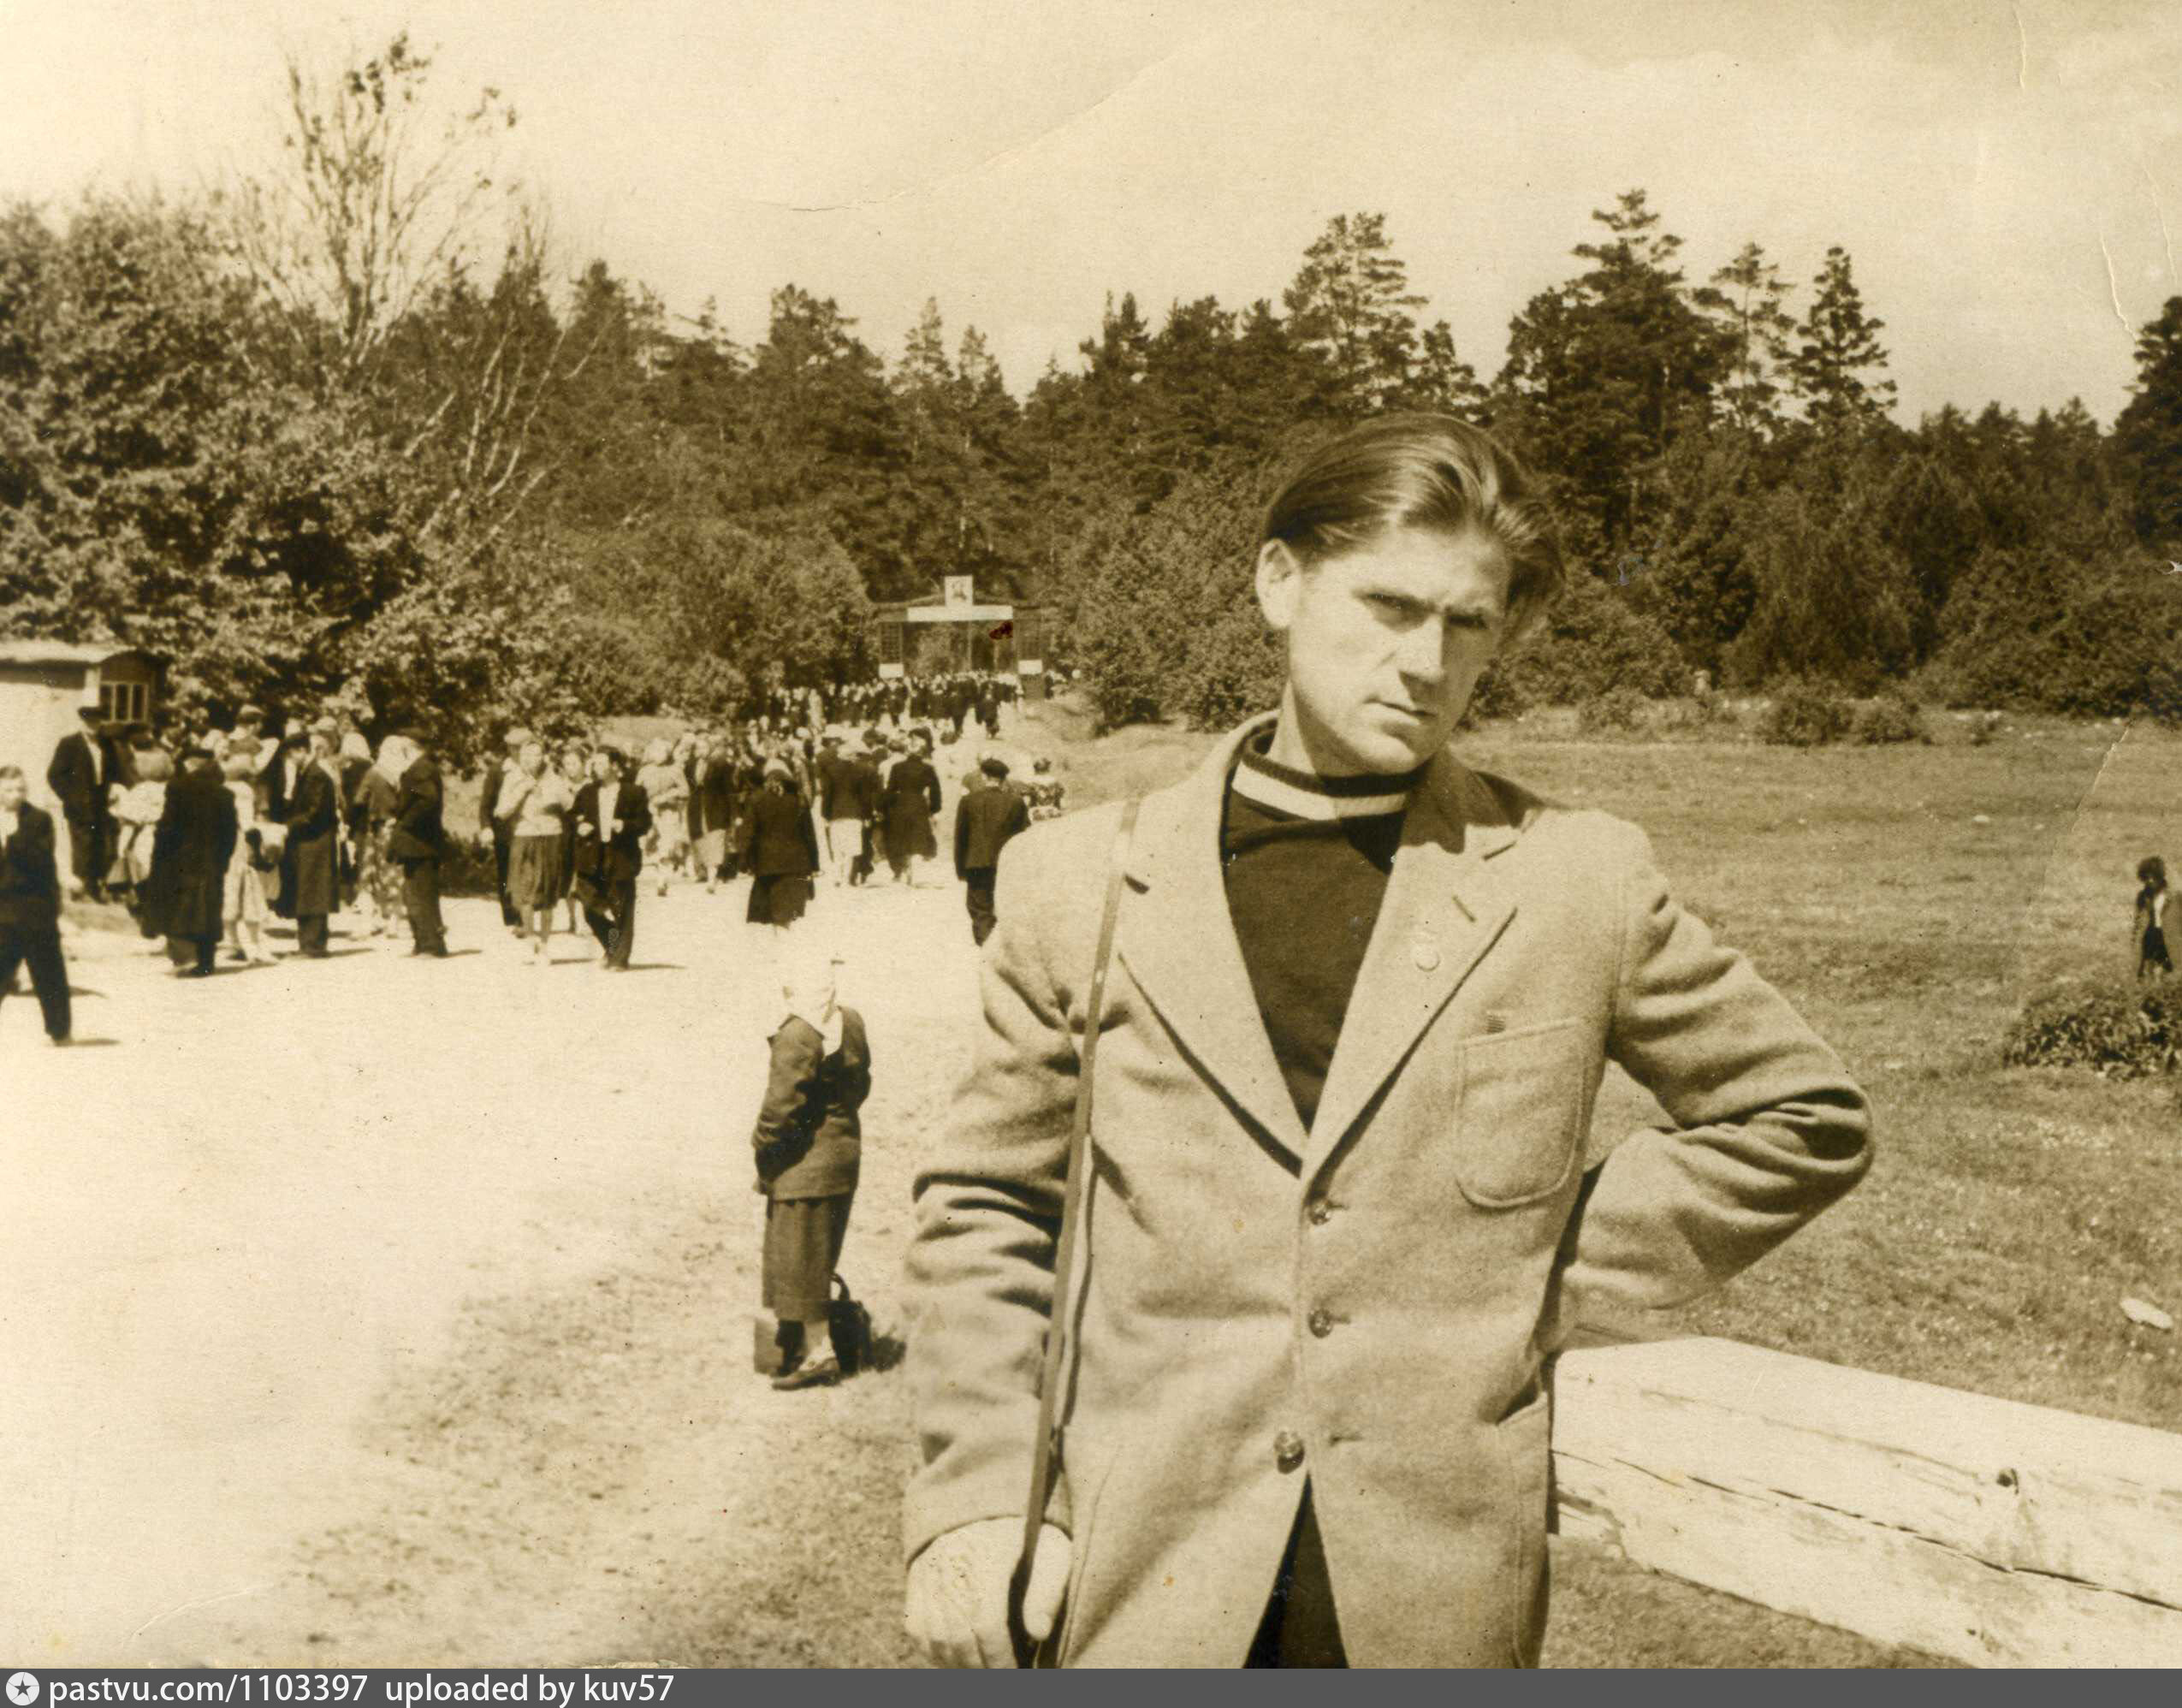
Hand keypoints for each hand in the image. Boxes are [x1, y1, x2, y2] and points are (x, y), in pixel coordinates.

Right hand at [904, 1516, 1069, 1668]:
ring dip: (957, 1664)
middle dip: (980, 1668)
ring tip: (982, 1670)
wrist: (985, 1494)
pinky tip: (957, 1658)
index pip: (987, 1623)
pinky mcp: (916, 1578)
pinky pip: (916, 1627)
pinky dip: (933, 1650)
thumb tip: (1038, 1634)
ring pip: (933, 1637)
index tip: (1016, 1675)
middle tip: (1001, 1677)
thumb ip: (1049, 1590)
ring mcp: (928, 1571)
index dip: (1000, 1658)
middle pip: (957, 1637)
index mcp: (987, 1556)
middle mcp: (950, 1565)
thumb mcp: (1051, 1548)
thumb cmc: (1027, 1529)